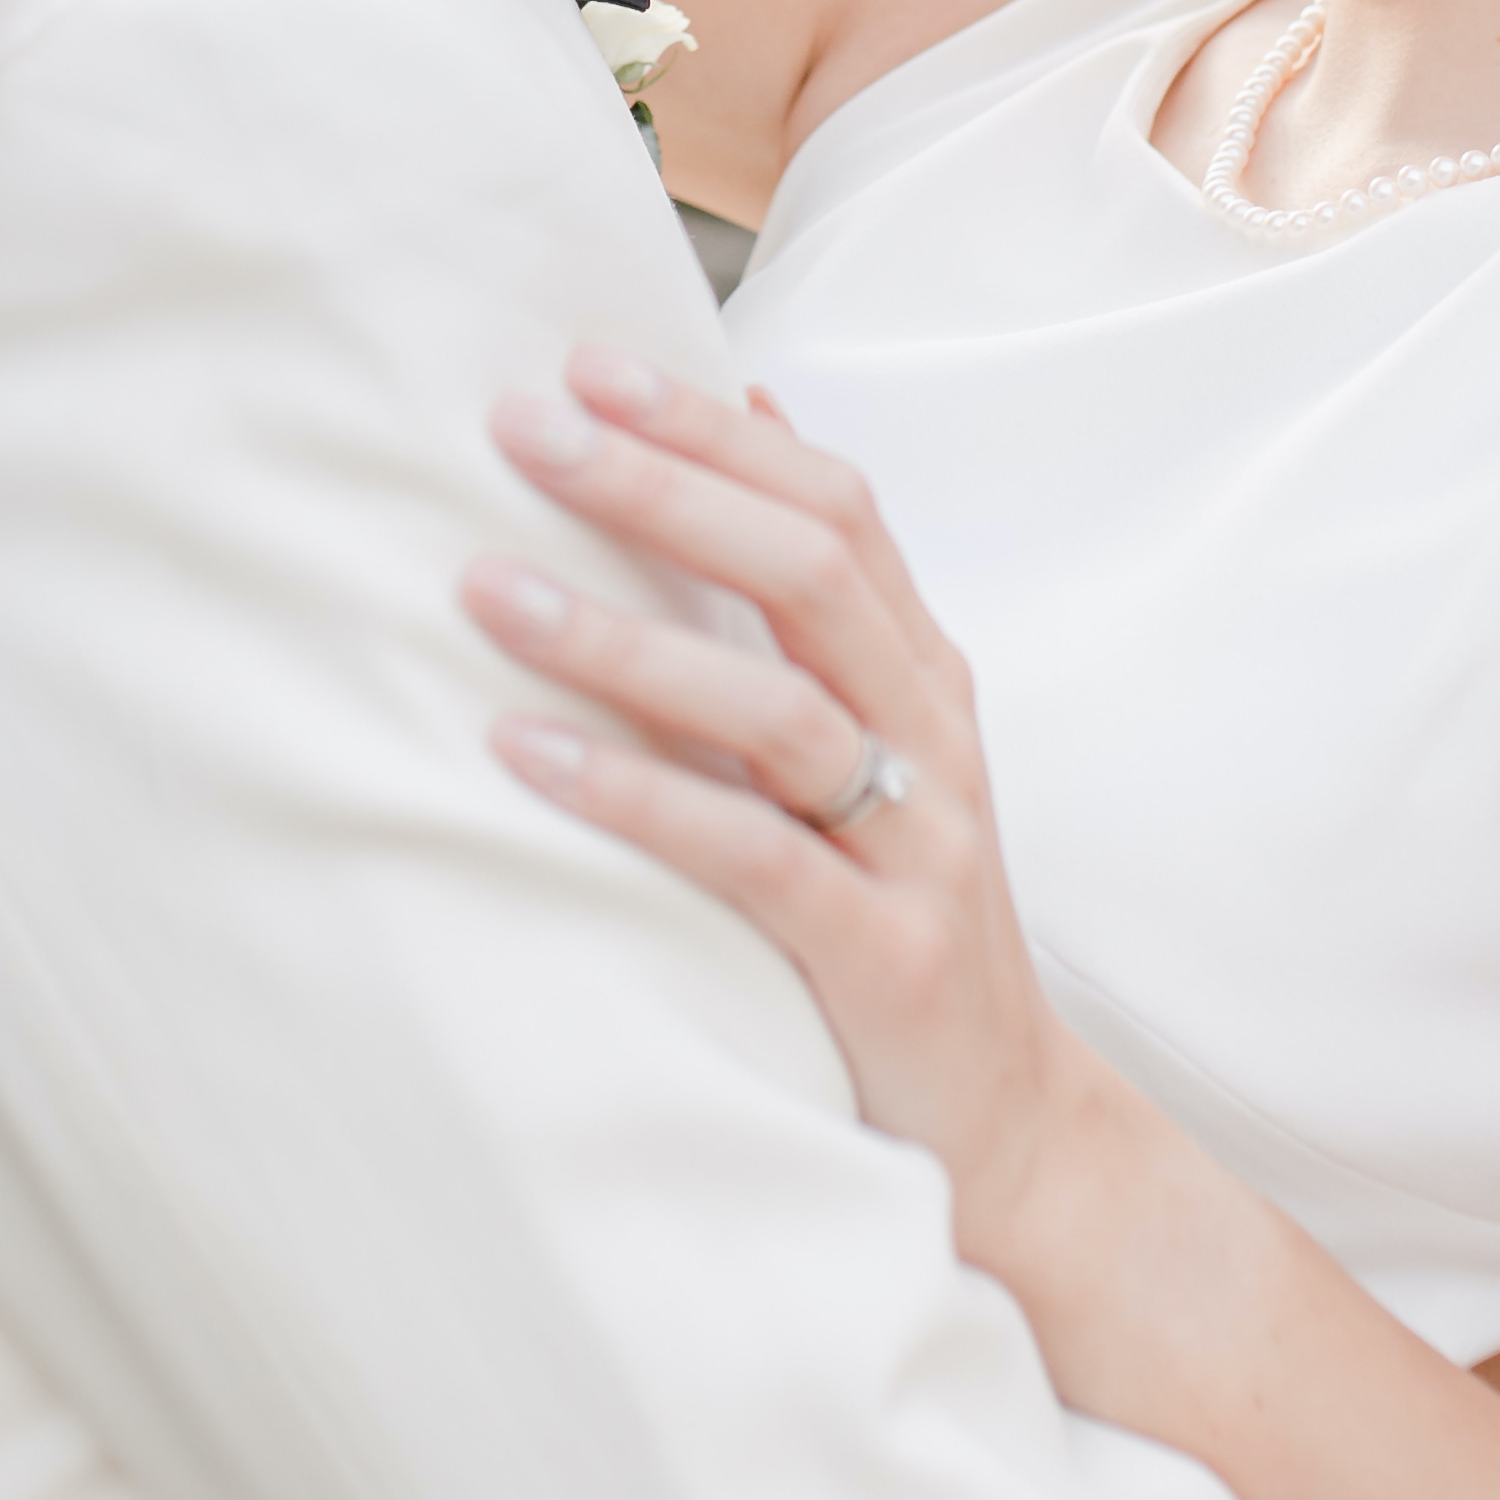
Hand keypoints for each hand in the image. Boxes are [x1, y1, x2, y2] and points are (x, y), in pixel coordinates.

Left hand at [469, 348, 1109, 1277]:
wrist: (1016, 1137)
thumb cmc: (900, 917)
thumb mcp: (879, 743)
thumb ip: (819, 601)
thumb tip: (754, 418)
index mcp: (924, 672)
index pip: (834, 508)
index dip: (713, 431)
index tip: (587, 362)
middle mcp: (934, 736)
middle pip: (805, 572)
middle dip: (660, 486)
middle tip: (523, 427)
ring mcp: (918, 846)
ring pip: (774, 707)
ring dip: (622, 637)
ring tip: (483, 588)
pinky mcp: (883, 956)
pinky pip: (753, 857)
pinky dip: (639, 796)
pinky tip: (528, 758)